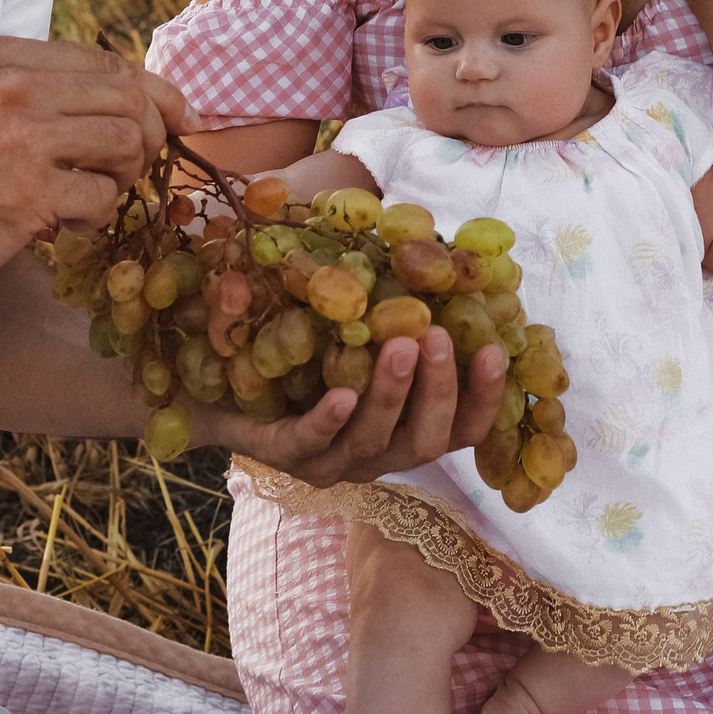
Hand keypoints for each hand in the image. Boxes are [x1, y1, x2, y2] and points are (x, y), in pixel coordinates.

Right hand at [0, 38, 199, 310]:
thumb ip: (45, 90)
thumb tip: (137, 93)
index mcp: (7, 58)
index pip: (110, 62)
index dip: (156, 93)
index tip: (180, 120)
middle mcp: (15, 87)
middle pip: (130, 98)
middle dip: (151, 138)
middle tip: (132, 171)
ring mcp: (22, 137)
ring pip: (128, 143)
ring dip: (123, 179)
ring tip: (88, 197)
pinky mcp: (28, 190)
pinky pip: (103, 196)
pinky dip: (95, 216)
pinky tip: (63, 223)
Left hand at [198, 326, 509, 487]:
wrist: (218, 379)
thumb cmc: (307, 347)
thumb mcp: (359, 322)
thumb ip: (402, 302)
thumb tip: (448, 252)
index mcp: (406, 427)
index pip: (463, 427)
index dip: (484, 396)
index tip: (494, 349)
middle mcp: (378, 453)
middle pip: (426, 441)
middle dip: (438, 390)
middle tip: (435, 335)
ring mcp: (331, 461)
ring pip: (374, 443)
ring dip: (392, 395)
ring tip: (401, 344)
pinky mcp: (282, 455)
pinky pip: (311, 444)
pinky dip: (330, 421)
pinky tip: (342, 396)